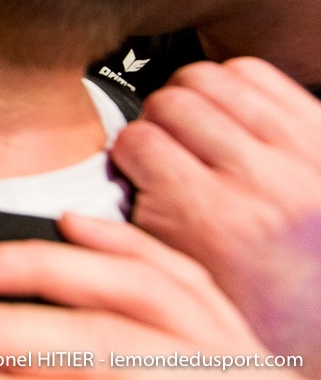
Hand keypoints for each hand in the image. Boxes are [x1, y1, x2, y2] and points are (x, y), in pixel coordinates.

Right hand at [0, 215, 280, 377]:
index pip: (86, 370)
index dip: (1, 360)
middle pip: (106, 335)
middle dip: (10, 327)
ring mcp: (238, 360)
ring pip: (145, 285)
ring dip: (53, 265)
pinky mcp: (234, 340)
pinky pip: (180, 274)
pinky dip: (120, 243)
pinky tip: (73, 223)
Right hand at [112, 57, 320, 370]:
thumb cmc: (259, 314)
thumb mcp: (182, 284)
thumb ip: (133, 234)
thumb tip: (88, 193)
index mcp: (216, 222)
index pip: (138, 140)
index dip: (125, 153)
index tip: (131, 167)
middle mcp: (262, 182)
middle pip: (169, 101)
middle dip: (153, 122)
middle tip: (159, 148)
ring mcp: (300, 153)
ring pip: (211, 78)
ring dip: (189, 99)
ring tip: (189, 129)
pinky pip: (257, 74)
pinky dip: (232, 86)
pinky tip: (226, 116)